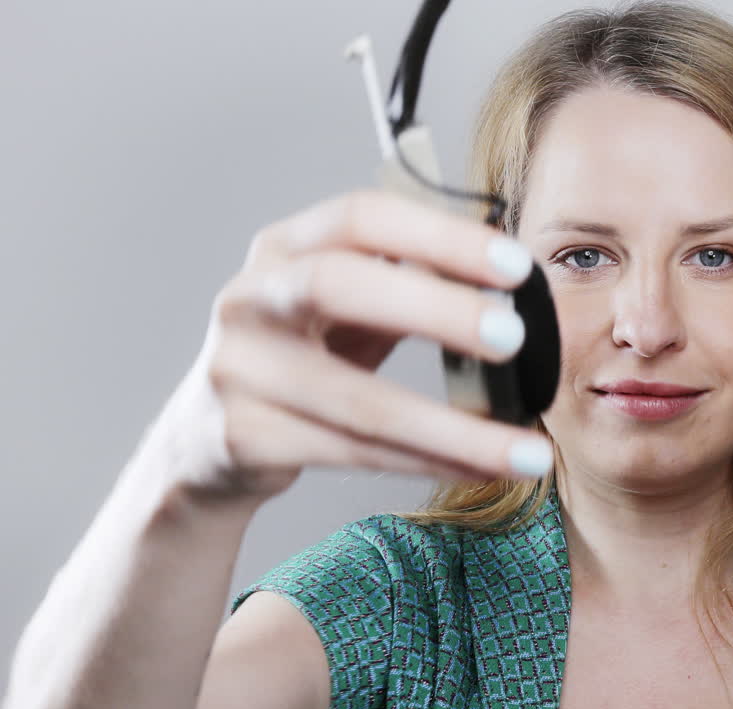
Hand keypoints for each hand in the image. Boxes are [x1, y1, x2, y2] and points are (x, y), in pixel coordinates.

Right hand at [130, 189, 552, 505]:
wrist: (204, 440)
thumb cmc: (299, 357)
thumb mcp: (344, 305)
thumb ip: (408, 280)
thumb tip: (508, 275)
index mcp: (283, 248)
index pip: (360, 217)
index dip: (438, 235)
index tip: (514, 264)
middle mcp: (249, 299)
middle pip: (338, 286)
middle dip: (435, 310)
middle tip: (513, 337)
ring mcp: (238, 371)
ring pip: (358, 403)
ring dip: (455, 430)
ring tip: (527, 451)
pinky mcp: (244, 439)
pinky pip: (355, 454)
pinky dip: (429, 463)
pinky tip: (481, 467)